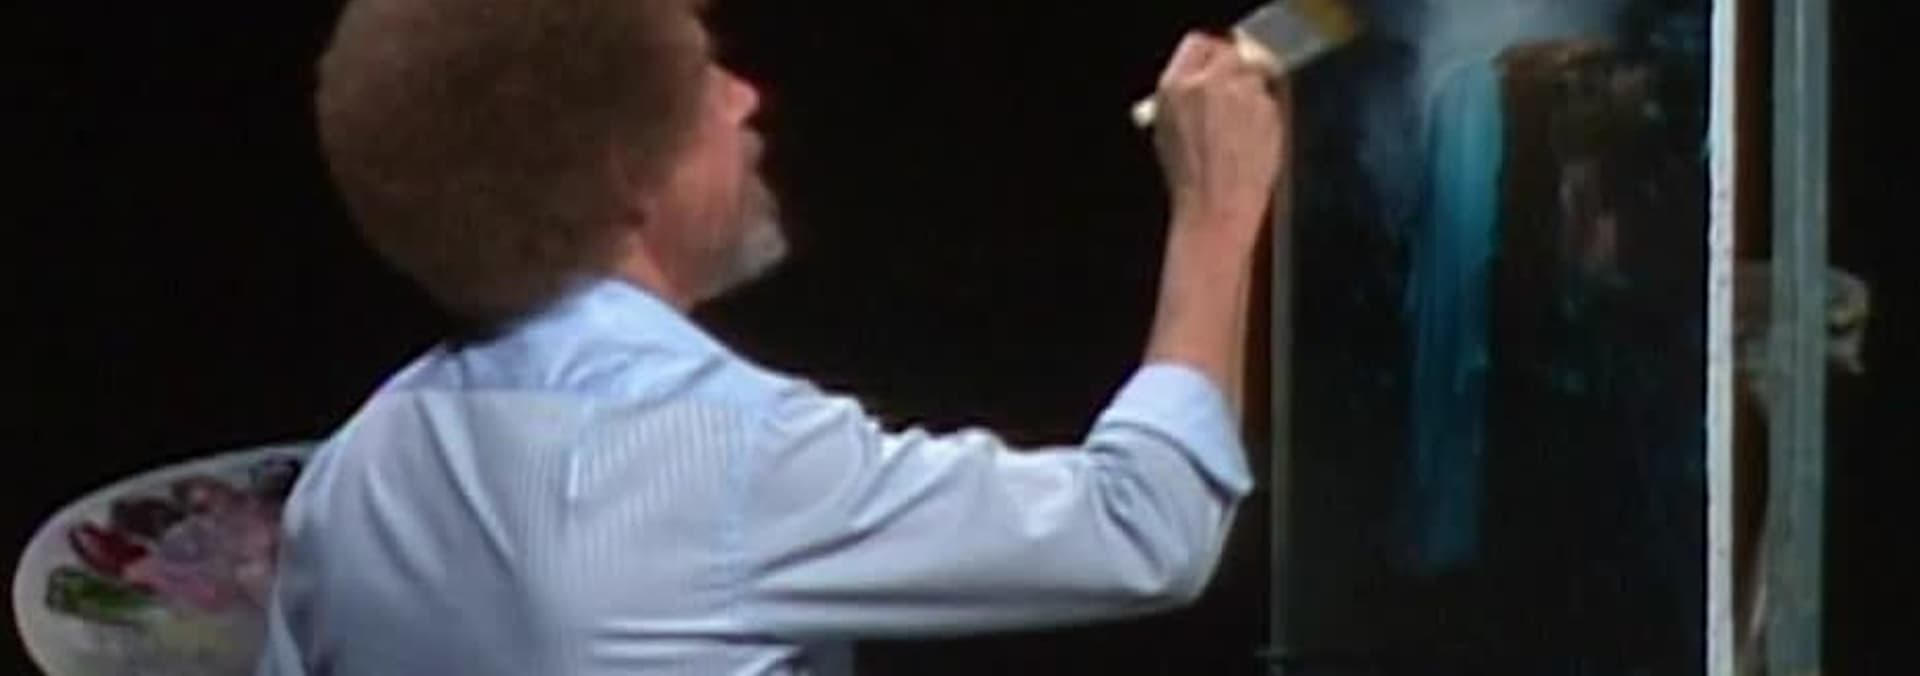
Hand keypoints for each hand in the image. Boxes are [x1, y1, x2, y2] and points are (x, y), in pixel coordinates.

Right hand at [1150, 32, 1289, 241]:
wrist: (1217, 208)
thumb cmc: (1188, 178)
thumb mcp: (1166, 129)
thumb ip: (1183, 94)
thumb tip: (1199, 79)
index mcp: (1177, 85)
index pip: (1198, 43)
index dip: (1208, 55)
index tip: (1214, 65)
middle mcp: (1212, 82)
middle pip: (1230, 55)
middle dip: (1232, 73)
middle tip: (1229, 98)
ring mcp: (1245, 94)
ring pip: (1253, 76)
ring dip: (1248, 94)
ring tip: (1237, 129)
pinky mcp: (1270, 110)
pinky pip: (1268, 101)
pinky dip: (1262, 115)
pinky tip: (1250, 141)